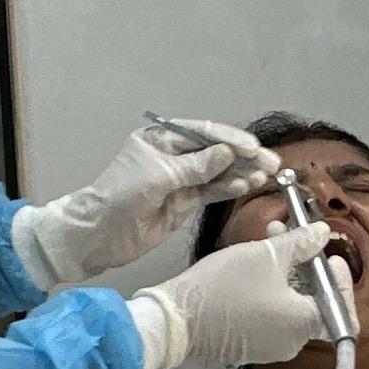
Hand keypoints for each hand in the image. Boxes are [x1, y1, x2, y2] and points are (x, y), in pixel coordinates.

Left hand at [14, 117, 281, 289]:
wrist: (98, 236)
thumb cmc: (119, 198)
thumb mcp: (158, 177)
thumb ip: (194, 166)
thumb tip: (226, 153)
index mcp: (161, 139)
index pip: (202, 133)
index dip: (230, 138)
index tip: (253, 147)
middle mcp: (173, 156)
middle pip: (215, 151)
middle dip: (242, 156)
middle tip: (270, 163)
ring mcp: (181, 180)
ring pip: (218, 172)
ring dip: (241, 173)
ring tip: (265, 175)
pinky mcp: (184, 203)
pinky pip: (212, 191)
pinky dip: (230, 189)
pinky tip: (248, 186)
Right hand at [124, 223, 335, 368]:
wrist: (177, 317)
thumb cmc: (226, 284)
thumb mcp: (266, 255)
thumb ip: (301, 243)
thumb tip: (324, 233)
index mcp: (304, 324)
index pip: (342, 309)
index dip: (341, 281)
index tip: (330, 255)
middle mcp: (293, 343)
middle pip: (316, 306)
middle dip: (309, 270)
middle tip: (297, 241)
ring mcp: (270, 349)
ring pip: (292, 309)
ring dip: (288, 277)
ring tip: (271, 244)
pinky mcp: (249, 347)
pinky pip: (272, 319)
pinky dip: (272, 295)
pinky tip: (256, 269)